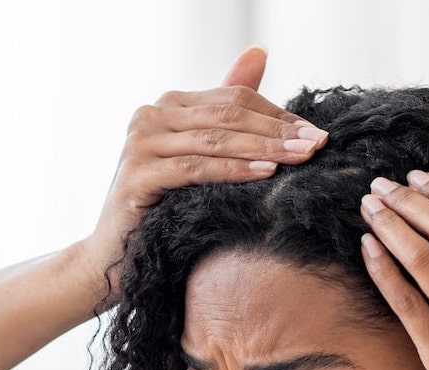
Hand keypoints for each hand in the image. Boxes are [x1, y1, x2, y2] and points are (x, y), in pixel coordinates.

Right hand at [77, 46, 326, 306]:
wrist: (112, 257)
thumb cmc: (161, 212)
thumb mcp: (199, 161)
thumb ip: (226, 113)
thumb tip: (259, 53)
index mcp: (168, 106)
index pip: (234, 100)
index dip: (278, 115)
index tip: (317, 135)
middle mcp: (151, 116)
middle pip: (228, 115)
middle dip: (278, 131)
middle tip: (317, 144)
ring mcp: (141, 143)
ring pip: (216, 139)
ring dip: (264, 149)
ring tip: (301, 158)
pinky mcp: (138, 175)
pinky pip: (196, 169)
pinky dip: (233, 170)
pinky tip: (265, 175)